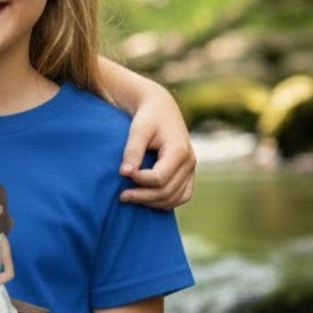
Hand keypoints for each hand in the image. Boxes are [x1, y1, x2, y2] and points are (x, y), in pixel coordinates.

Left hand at [119, 84, 194, 209]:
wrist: (161, 109)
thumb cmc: (148, 117)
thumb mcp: (138, 129)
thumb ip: (132, 150)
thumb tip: (124, 173)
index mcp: (179, 151)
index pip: (159, 178)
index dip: (139, 180)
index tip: (122, 174)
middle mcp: (190, 162)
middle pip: (167, 191)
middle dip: (143, 196)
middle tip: (122, 196)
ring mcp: (191, 169)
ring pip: (175, 198)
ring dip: (152, 202)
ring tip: (131, 198)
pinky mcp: (188, 174)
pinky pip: (181, 196)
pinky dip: (165, 202)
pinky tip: (146, 200)